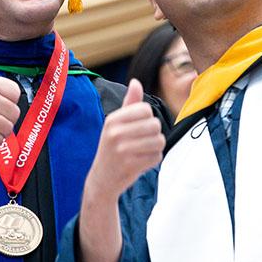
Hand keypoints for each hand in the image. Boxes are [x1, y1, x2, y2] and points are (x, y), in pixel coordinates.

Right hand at [84, 80, 163, 201]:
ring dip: (155, 147)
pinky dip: (153, 160)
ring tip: (142, 151)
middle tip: (141, 142)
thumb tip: (136, 82)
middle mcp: (115, 133)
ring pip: (159, 141)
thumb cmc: (112, 148)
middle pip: (155, 124)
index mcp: (112, 120)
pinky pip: (157, 157)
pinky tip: (140, 162)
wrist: (102, 179)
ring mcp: (122, 150)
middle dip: (153, 134)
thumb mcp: (116, 124)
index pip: (146, 109)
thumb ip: (129, 104)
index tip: (138, 127)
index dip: (147, 118)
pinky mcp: (131, 165)